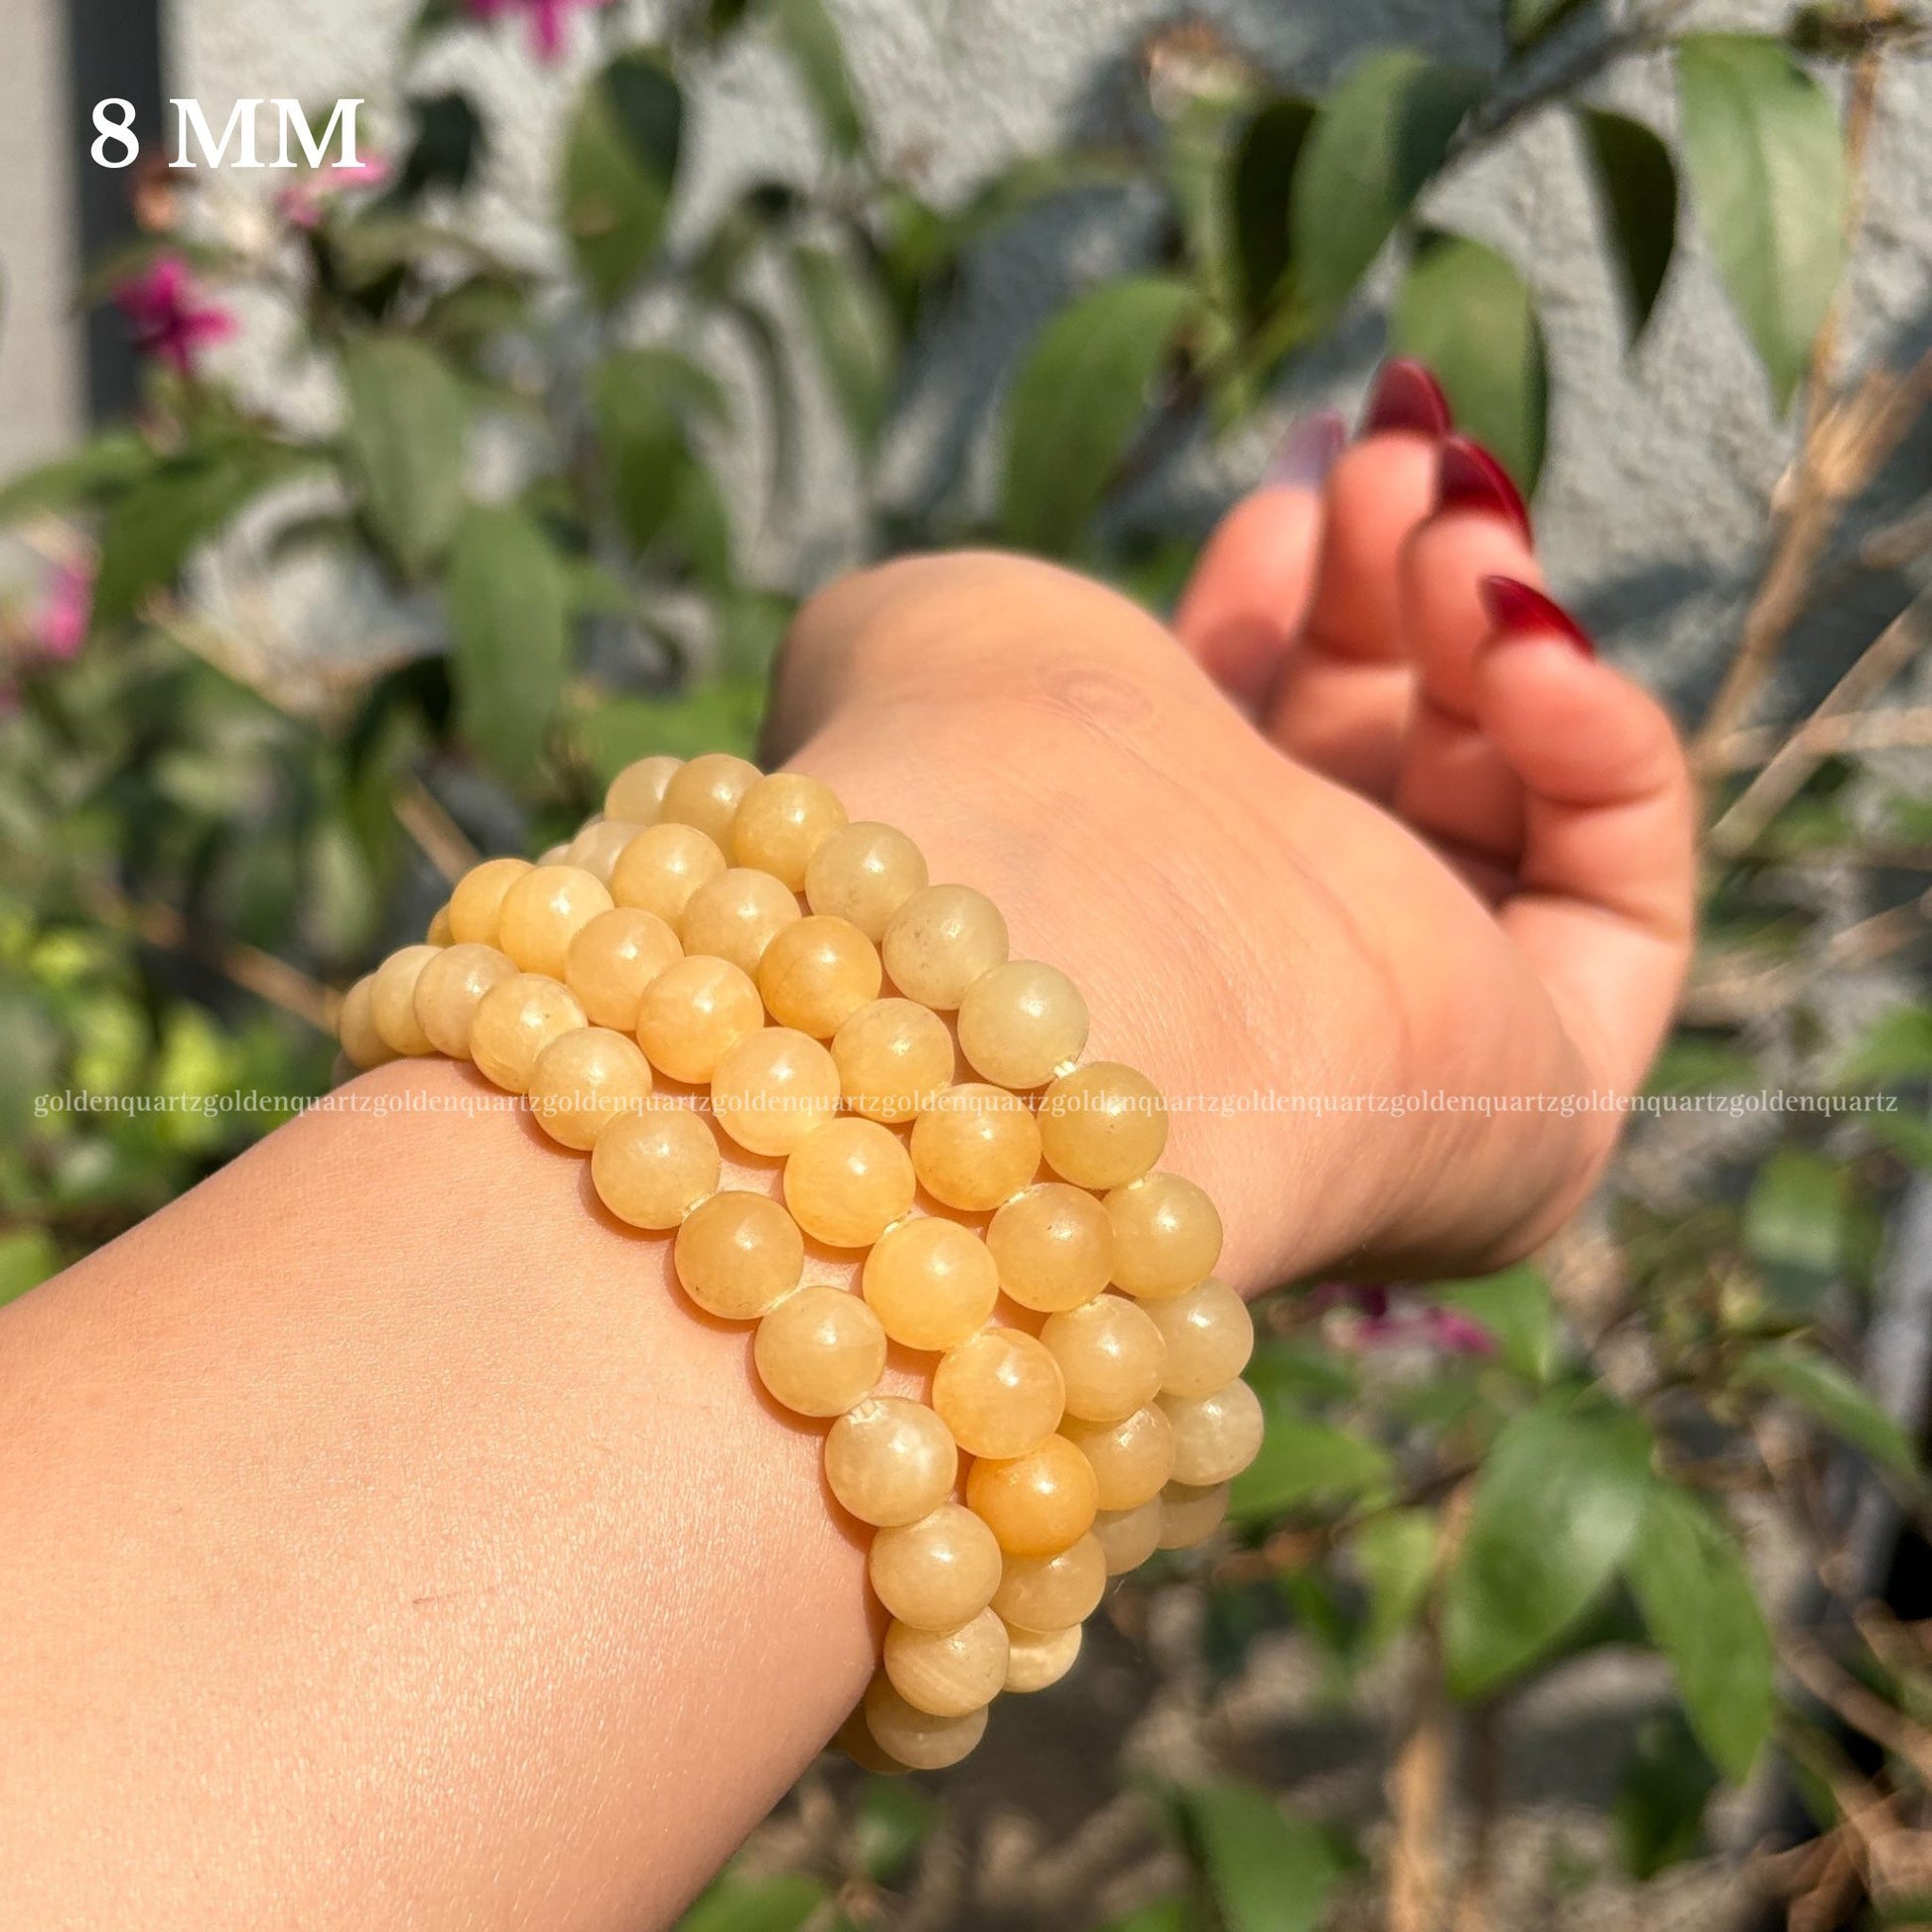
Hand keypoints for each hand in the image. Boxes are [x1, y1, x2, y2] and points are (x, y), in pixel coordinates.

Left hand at [768, 360, 1694, 1286]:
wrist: (1014, 970)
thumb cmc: (955, 795)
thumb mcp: (950, 640)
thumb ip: (1012, 619)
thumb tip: (1093, 627)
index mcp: (1122, 902)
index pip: (1243, 754)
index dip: (1282, 606)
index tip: (1284, 495)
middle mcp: (1258, 983)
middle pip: (1386, 763)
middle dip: (1397, 585)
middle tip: (1391, 462)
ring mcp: (1400, 1049)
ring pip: (1509, 806)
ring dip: (1493, 625)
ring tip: (1444, 515)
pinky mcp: (1532, 1102)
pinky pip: (1619, 897)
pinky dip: (1599, 738)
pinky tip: (1514, 638)